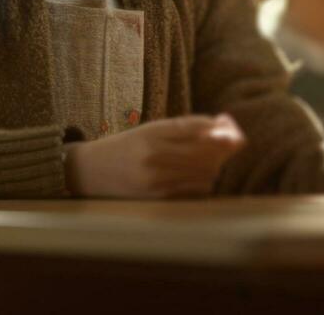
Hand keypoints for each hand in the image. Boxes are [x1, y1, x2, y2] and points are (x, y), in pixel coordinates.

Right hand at [65, 114, 244, 197]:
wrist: (92, 172)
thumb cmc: (126, 147)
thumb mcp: (150, 130)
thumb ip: (184, 128)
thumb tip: (222, 125)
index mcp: (152, 133)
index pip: (196, 128)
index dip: (220, 129)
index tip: (232, 129)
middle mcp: (155, 156)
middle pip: (205, 152)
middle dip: (224, 147)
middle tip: (232, 143)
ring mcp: (158, 180)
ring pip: (205, 172)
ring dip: (216, 165)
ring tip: (213, 159)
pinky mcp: (160, 198)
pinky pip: (196, 190)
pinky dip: (205, 181)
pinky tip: (201, 175)